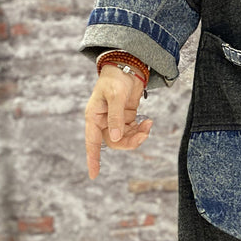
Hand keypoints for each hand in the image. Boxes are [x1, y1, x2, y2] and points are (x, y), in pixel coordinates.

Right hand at [84, 64, 152, 179]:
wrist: (127, 66)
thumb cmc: (116, 78)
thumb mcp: (115, 96)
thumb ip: (115, 118)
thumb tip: (115, 138)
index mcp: (93, 117)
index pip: (92, 143)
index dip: (93, 159)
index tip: (94, 175)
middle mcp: (102, 121)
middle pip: (114, 143)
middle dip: (130, 141)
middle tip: (144, 133)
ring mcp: (115, 121)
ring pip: (125, 139)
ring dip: (138, 135)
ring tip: (148, 125)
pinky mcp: (126, 118)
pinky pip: (133, 131)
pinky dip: (141, 129)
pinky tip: (149, 121)